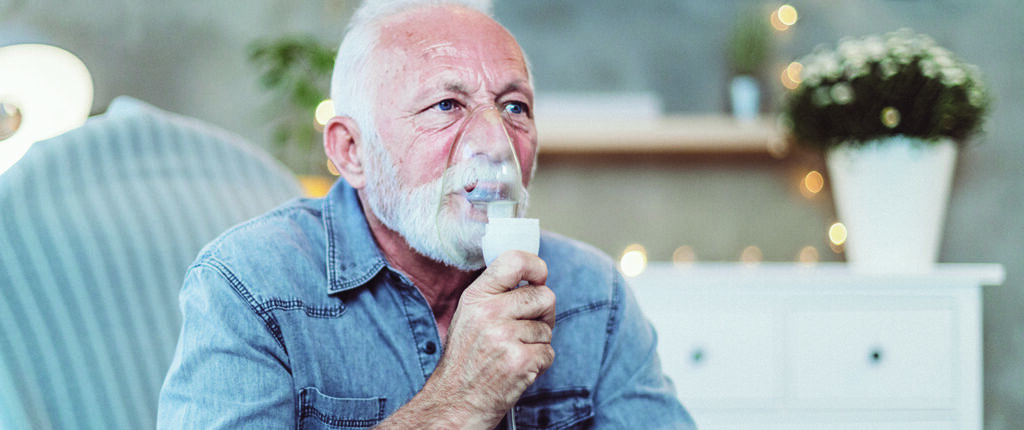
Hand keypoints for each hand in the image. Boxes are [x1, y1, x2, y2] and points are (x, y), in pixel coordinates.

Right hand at [424, 250, 555, 427]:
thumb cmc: (466, 359)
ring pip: (547, 328)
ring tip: (514, 353)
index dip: (537, 266)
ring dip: (538, 343)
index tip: (540, 277)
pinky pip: (549, 352)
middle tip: (528, 328)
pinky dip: (539, 363)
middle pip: (545, 296)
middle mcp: (489, 313)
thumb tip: (532, 276)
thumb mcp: (469, 316)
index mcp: (476, 297)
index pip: (515, 261)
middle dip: (544, 313)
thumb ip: (496, 294)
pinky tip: (518, 368)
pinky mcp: (519, 361)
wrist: (455, 401)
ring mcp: (505, 337)